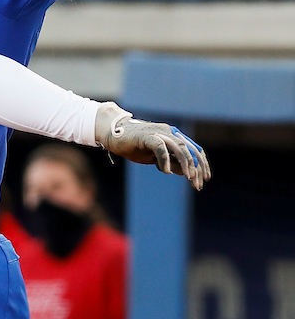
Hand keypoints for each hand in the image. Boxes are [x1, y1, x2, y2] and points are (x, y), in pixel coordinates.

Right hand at [94, 103, 210, 189]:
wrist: (114, 134)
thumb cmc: (135, 146)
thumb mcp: (156, 157)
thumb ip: (171, 161)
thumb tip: (185, 172)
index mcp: (174, 136)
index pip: (194, 149)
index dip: (202, 164)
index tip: (204, 179)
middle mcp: (170, 133)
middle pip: (190, 150)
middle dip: (196, 168)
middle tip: (196, 185)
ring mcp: (159, 133)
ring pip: (180, 148)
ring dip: (186, 164)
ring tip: (188, 178)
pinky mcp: (147, 136)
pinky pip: (161, 148)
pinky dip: (165, 160)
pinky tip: (166, 172)